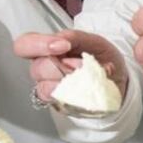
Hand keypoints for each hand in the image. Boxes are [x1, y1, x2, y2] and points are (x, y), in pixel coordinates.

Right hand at [13, 30, 127, 101]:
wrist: (117, 76)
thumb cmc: (99, 55)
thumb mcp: (91, 40)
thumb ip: (74, 38)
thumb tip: (62, 41)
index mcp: (46, 49)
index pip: (24, 45)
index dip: (38, 45)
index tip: (62, 46)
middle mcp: (43, 70)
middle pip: (37, 68)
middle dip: (63, 66)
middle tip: (82, 65)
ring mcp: (50, 89)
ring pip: (46, 87)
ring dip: (70, 81)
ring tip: (87, 76)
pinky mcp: (60, 105)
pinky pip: (60, 103)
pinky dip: (76, 94)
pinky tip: (87, 88)